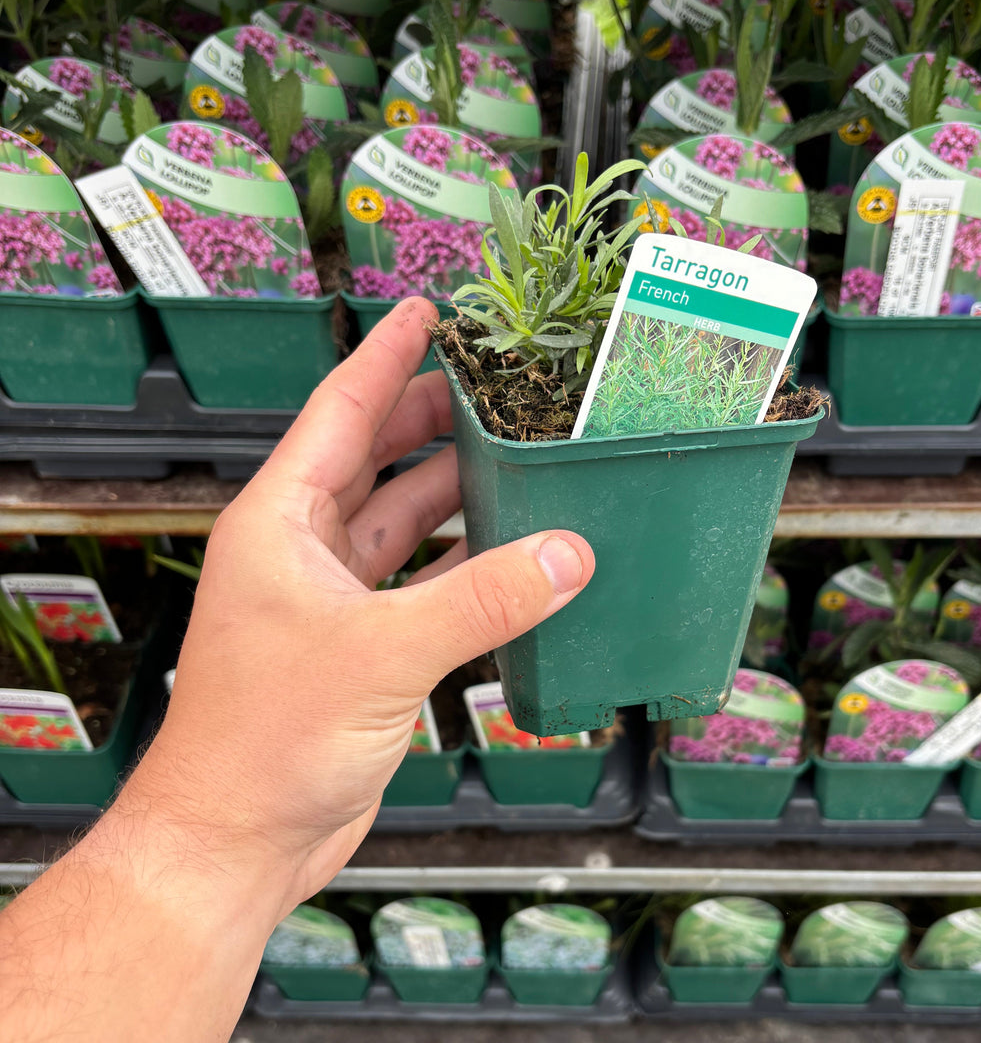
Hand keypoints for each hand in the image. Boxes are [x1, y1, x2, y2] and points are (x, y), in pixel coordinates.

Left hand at [132, 296, 594, 919]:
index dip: (386, 358)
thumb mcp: (382, 652)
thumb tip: (570, 552)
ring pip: (404, 522)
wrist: (238, 839)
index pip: (342, 413)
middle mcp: (304, 550)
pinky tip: (513, 552)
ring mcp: (334, 599)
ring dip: (456, 492)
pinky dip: (466, 564)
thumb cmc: (268, 740)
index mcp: (282, 522)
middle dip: (431, 419)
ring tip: (518, 457)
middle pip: (377, 459)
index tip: (426, 314)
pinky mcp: (362, 646)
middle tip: (495, 386)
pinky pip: (424, 582)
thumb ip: (483, 597)